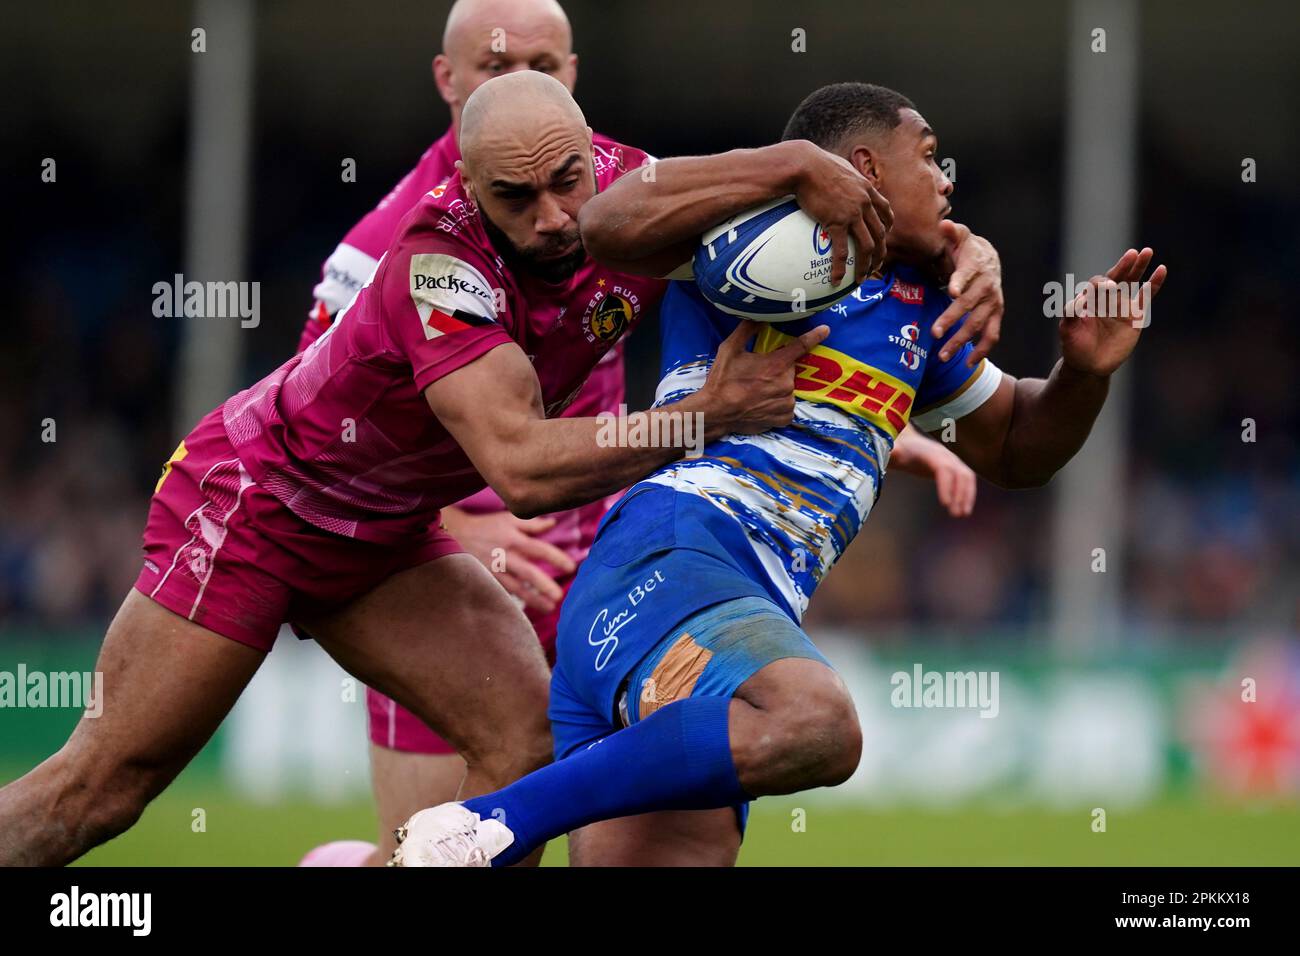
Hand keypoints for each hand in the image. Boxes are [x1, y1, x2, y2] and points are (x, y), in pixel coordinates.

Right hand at [439, 505, 575, 612]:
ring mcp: (494, 570)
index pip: (539, 549)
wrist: (454, 535)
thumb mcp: (508, 519)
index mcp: (514, 539)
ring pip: (515, 588)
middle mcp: (505, 556)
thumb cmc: (486, 526)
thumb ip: (532, 524)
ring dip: (533, 599)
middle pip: (527, 572)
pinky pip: (502, 593)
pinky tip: (526, 612)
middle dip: (544, 585)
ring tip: (549, 608)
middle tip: (559, 596)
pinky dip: (513, 602)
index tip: (571, 567)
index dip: (555, 558)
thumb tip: (553, 523)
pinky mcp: (486, 580)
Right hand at [697, 319, 830, 434]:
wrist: (716, 412)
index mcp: (776, 364)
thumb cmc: (722, 380)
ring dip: (777, 388)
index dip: (814, 336)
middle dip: (777, 370)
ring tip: (757, 392)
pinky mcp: (784, 418)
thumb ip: (746, 330)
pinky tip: (762, 404)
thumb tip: (758, 315)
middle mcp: (786, 383)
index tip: (825, 330)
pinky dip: (778, 405)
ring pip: (788, 389)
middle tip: (757, 375)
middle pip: (789, 370)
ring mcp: (786, 402)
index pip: (800, 346)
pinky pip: (786, 407)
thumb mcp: (729, 349)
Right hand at [789, 140, 892, 283]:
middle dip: (881, 252)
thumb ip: (842, 177)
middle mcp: (864, 203)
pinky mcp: (836, 223)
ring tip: (861, 278)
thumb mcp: (837, 166)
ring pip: (867, 246)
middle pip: (880, 233)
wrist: (804, 165)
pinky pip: (841, 251)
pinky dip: (840, 267)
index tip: (886, 235)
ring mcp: (853, 214)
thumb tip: (834, 179)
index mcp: (866, 189)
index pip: (885, 210)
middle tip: (876, 264)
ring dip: (866, 265)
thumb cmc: (814, 163)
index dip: (888, 225)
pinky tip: (836, 279)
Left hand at [889, 428, 976, 516]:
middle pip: (958, 474)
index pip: (943, 468)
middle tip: (955, 515)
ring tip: (962, 515)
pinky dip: (968, 494)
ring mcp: (953, 460)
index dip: (946, 485)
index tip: (945, 504)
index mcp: (930, 453)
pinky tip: (964, 510)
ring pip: (966, 477)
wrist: (909, 443)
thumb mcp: (893, 453)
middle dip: (959, 494)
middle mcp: (945, 455)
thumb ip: (891, 454)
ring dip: (967, 495)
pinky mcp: (955, 468)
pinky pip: (966, 480)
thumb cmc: (900, 451)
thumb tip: (888, 454)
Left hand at [930, 221, 1003, 366]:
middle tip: (935, 333)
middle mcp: (987, 286)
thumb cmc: (967, 250)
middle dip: (952, 319)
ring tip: (943, 356)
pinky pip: (991, 336)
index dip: (959, 280)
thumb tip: (944, 224)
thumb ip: (951, 232)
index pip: (968, 273)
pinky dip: (981, 351)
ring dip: (962, 341)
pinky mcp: (995, 316)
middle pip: (969, 304)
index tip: (950, 290)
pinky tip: (966, 364)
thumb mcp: (960, 237)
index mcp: (976, 266)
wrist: (990, 259)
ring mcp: (993, 303)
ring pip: (979, 325)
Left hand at [1060, 248, 1166, 377]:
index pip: (1097, 284)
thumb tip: (1080, 299)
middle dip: (1124, 265)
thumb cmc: (1074, 346)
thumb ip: (1070, 314)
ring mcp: (1121, 306)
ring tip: (1147, 251)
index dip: (1102, 284)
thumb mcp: (1067, 330)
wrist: (1089, 365)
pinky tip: (1161, 270)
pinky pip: (1146, 296)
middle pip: (1116, 276)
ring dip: (1139, 267)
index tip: (1107, 288)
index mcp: (1089, 299)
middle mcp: (1105, 298)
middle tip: (1132, 253)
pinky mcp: (1135, 316)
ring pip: (1132, 281)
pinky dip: (1153, 284)